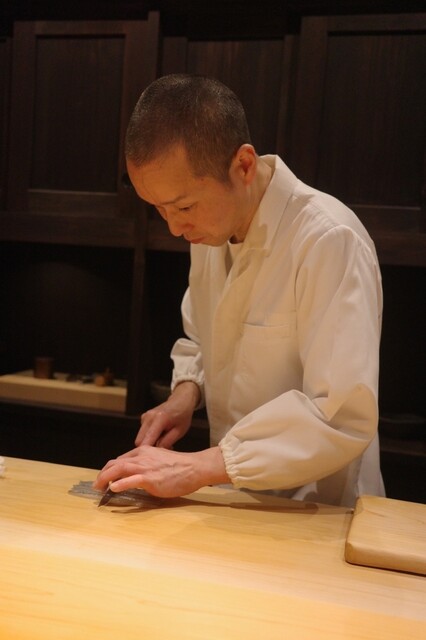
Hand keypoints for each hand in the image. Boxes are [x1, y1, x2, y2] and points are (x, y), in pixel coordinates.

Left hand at [93, 445, 229, 497]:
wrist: (194, 467)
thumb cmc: (180, 466)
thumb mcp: (159, 459)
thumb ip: (147, 464)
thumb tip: (137, 474)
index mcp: (143, 451)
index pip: (120, 459)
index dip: (110, 469)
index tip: (105, 478)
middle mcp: (141, 457)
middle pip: (115, 463)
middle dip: (103, 474)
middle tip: (97, 485)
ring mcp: (145, 467)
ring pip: (118, 470)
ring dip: (105, 479)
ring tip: (99, 488)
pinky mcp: (150, 478)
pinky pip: (130, 480)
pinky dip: (119, 484)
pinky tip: (113, 489)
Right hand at [135, 381, 200, 447]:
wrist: (180, 401)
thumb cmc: (182, 416)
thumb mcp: (179, 431)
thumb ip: (167, 442)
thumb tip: (156, 452)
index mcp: (159, 419)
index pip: (146, 441)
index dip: (148, 452)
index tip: (154, 459)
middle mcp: (148, 417)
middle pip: (139, 441)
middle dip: (148, 448)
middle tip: (162, 448)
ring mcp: (144, 417)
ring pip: (140, 438)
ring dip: (149, 442)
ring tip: (163, 439)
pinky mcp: (143, 418)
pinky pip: (142, 433)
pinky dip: (149, 437)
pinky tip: (160, 434)